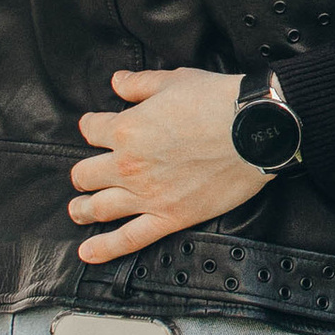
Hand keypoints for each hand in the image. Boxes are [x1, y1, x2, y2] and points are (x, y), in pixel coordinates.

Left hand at [69, 67, 266, 258]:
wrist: (256, 130)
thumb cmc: (218, 102)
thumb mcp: (173, 80)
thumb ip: (139, 84)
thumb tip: (117, 83)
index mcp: (126, 129)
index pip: (91, 130)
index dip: (91, 126)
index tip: (95, 128)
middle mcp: (128, 165)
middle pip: (86, 174)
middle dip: (82, 173)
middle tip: (85, 175)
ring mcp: (146, 195)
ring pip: (99, 208)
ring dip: (82, 210)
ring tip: (78, 211)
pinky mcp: (169, 217)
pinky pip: (129, 239)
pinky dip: (105, 248)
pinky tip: (87, 253)